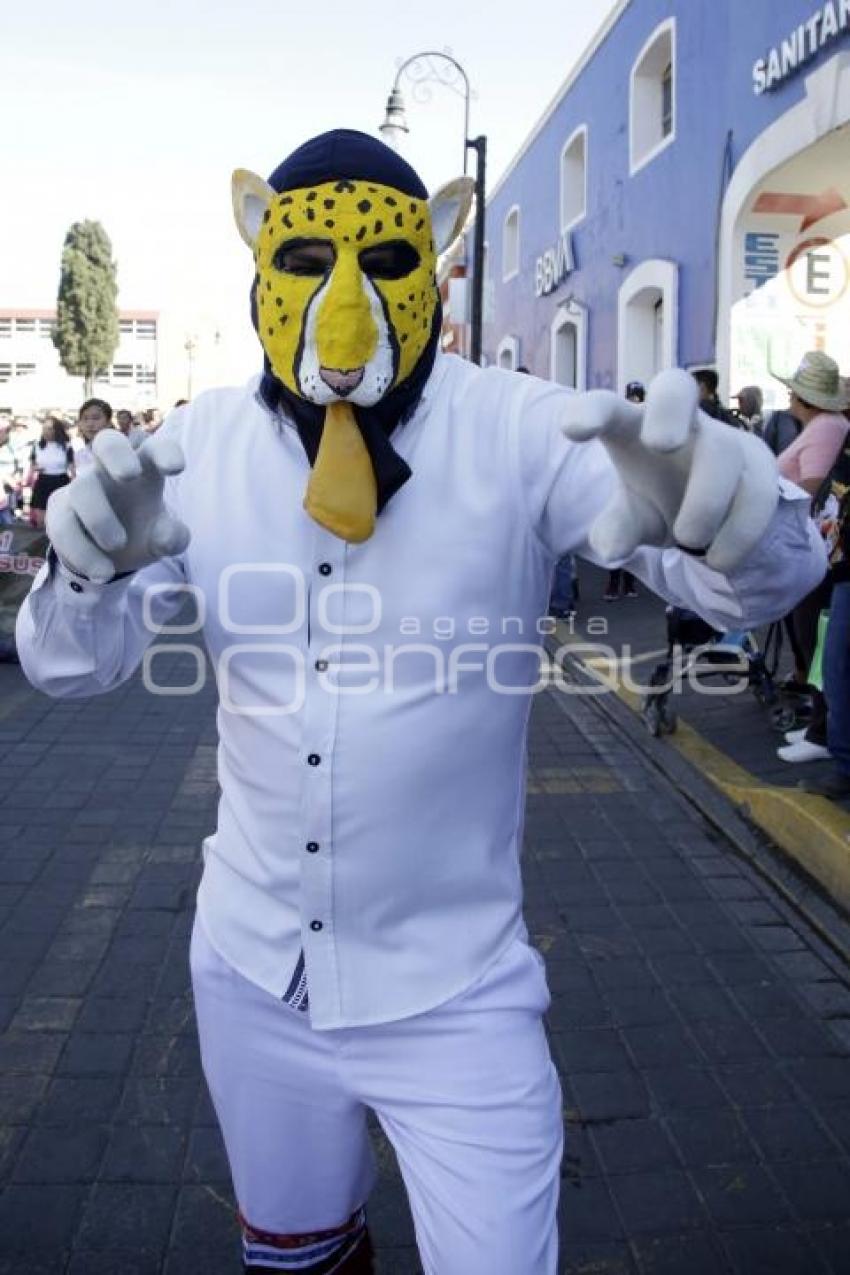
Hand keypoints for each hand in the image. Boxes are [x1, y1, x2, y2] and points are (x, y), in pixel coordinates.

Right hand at [46, 430, 189, 582]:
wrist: (108, 557)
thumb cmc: (142, 533)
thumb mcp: (163, 540)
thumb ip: (173, 538)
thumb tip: (168, 536)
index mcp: (144, 470)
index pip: (154, 448)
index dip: (165, 452)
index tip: (177, 470)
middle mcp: (110, 472)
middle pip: (107, 442)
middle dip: (117, 454)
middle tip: (130, 475)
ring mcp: (82, 489)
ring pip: (83, 488)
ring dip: (100, 518)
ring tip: (118, 546)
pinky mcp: (60, 513)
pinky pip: (65, 525)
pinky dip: (84, 552)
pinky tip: (103, 572)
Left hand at [562, 369, 778, 573]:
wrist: (715, 517)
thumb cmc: (659, 502)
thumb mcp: (633, 519)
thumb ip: (618, 528)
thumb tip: (611, 548)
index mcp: (633, 429)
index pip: (607, 407)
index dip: (591, 412)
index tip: (572, 430)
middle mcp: (680, 423)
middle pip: (676, 386)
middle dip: (668, 410)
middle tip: (659, 443)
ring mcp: (724, 439)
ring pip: (722, 451)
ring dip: (707, 501)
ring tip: (689, 541)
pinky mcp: (760, 468)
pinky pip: (759, 492)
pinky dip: (740, 531)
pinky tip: (721, 560)